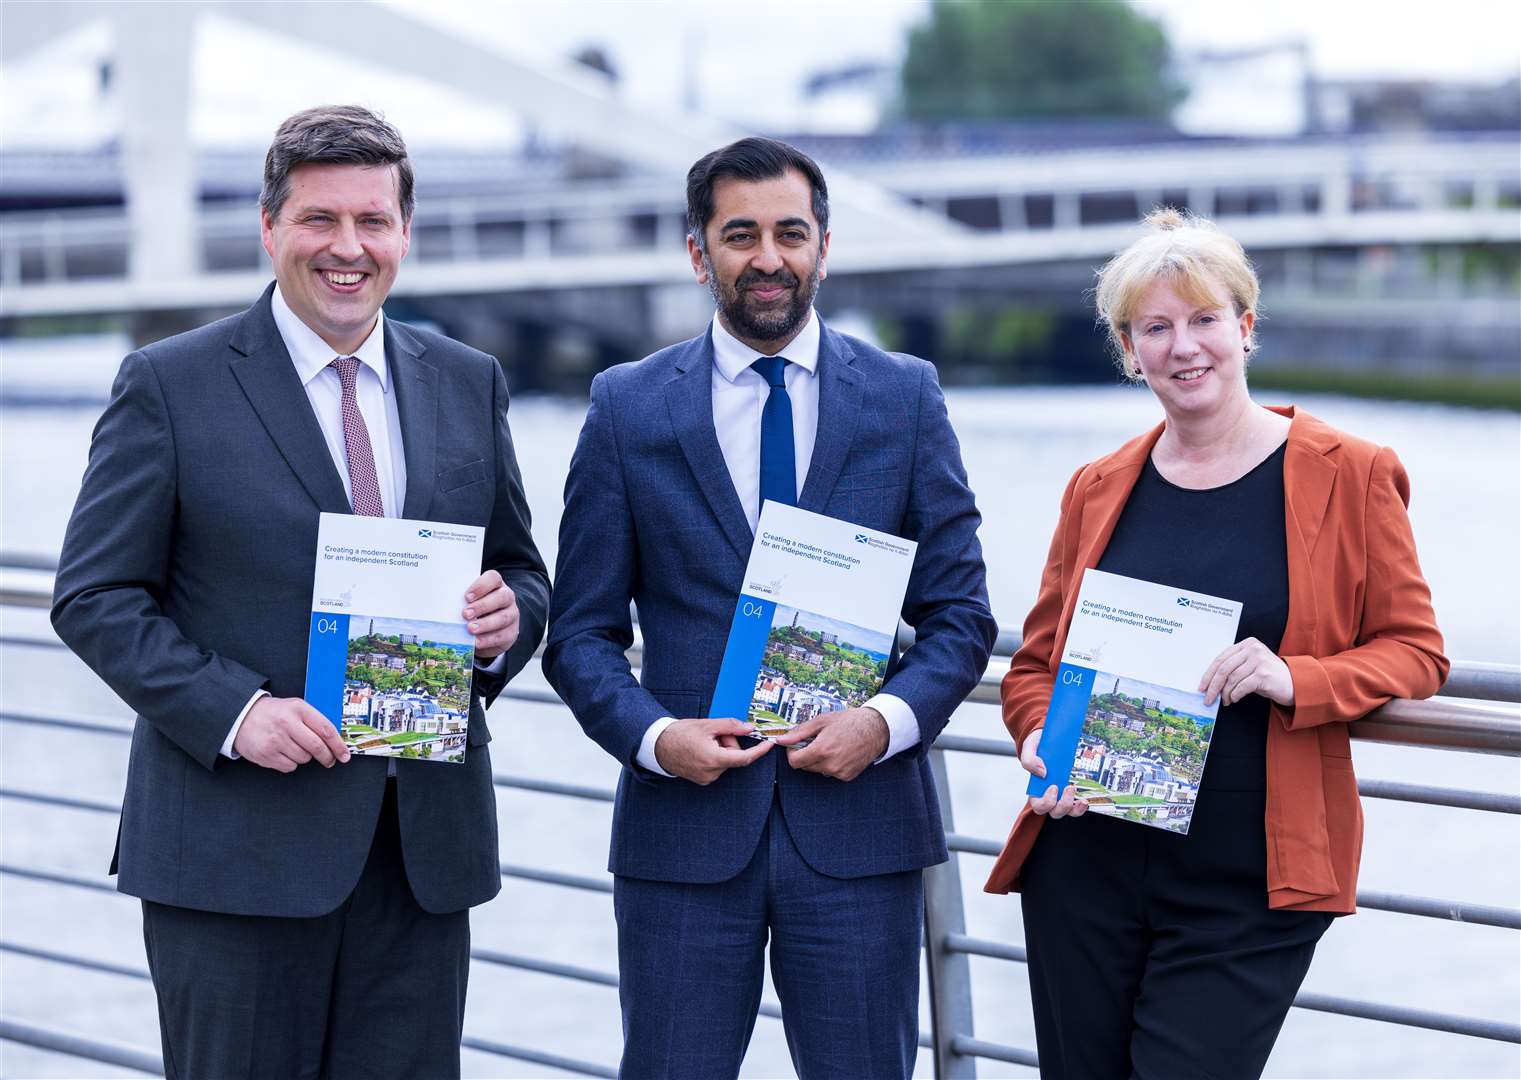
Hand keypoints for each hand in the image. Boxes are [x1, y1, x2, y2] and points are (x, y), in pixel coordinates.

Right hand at [233, 696, 349, 772]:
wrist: (242, 716)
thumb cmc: (274, 713)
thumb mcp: (295, 707)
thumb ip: (314, 720)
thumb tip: (337, 740)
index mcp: (298, 709)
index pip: (326, 729)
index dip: (339, 745)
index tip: (345, 754)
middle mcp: (287, 723)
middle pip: (317, 747)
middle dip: (327, 757)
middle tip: (330, 760)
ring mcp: (275, 740)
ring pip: (304, 758)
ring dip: (305, 757)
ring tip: (295, 747)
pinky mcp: (266, 754)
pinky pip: (289, 767)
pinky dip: (291, 763)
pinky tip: (283, 752)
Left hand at [464, 570, 517, 659]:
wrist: (488, 631)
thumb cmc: (475, 611)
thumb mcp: (469, 602)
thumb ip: (461, 600)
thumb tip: (439, 603)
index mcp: (495, 585)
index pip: (493, 578)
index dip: (481, 586)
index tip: (466, 597)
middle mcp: (507, 597)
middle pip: (501, 597)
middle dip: (482, 606)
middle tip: (465, 614)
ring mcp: (511, 614)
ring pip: (503, 617)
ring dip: (486, 624)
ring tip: (470, 629)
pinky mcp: (511, 632)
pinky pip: (502, 635)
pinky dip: (488, 639)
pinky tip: (476, 642)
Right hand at [654, 718, 772, 784]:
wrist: (658, 745)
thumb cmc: (679, 734)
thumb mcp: (708, 725)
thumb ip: (731, 726)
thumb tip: (750, 728)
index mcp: (713, 759)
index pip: (744, 758)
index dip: (759, 751)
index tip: (769, 744)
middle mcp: (711, 772)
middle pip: (734, 756)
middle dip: (729, 743)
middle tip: (715, 733)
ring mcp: (706, 778)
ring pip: (726, 761)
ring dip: (721, 749)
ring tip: (703, 742)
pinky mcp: (702, 780)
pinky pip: (717, 766)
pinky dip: (714, 756)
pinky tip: (700, 749)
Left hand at [774, 707, 888, 781]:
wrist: (875, 729)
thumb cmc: (849, 722)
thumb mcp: (821, 721)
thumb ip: (799, 733)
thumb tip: (782, 740)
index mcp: (822, 750)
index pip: (795, 762)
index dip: (792, 753)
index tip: (796, 745)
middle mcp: (830, 765)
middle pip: (805, 766)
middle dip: (805, 754)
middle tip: (815, 741)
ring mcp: (839, 772)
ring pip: (817, 770)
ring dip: (818, 760)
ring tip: (830, 745)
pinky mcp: (847, 776)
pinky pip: (830, 772)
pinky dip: (831, 764)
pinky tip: (840, 752)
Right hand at [1021, 727, 1086, 818]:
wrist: (1052, 738)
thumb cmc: (1038, 746)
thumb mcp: (1029, 748)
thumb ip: (1029, 760)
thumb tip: (1042, 773)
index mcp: (1037, 790)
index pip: (1039, 806)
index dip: (1046, 803)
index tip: (1054, 787)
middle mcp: (1051, 796)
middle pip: (1056, 812)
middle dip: (1064, 805)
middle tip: (1069, 787)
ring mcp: (1064, 795)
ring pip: (1069, 812)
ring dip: (1076, 809)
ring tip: (1082, 799)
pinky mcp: (1075, 791)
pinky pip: (1079, 805)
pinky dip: (1083, 806)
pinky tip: (1086, 799)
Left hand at [1200, 637, 1294, 707]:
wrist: (1295, 684)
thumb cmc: (1268, 676)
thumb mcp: (1250, 665)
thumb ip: (1234, 667)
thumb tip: (1211, 683)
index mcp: (1247, 644)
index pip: (1221, 658)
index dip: (1209, 674)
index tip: (1202, 686)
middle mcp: (1253, 649)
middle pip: (1224, 668)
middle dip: (1214, 686)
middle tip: (1208, 698)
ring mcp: (1259, 661)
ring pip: (1232, 679)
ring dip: (1225, 693)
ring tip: (1225, 701)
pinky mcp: (1264, 674)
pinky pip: (1242, 687)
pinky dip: (1235, 695)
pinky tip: (1234, 699)